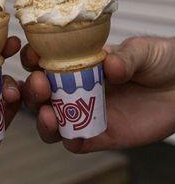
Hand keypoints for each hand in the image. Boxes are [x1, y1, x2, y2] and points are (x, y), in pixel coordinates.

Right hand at [21, 36, 174, 152]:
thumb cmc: (160, 60)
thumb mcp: (143, 51)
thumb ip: (126, 57)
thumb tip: (110, 66)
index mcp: (81, 61)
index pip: (48, 59)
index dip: (34, 58)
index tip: (33, 56)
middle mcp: (79, 87)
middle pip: (44, 92)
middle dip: (33, 90)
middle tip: (40, 85)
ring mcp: (89, 111)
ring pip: (54, 120)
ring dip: (43, 119)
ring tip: (47, 114)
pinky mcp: (103, 134)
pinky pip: (78, 141)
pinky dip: (68, 139)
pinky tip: (68, 134)